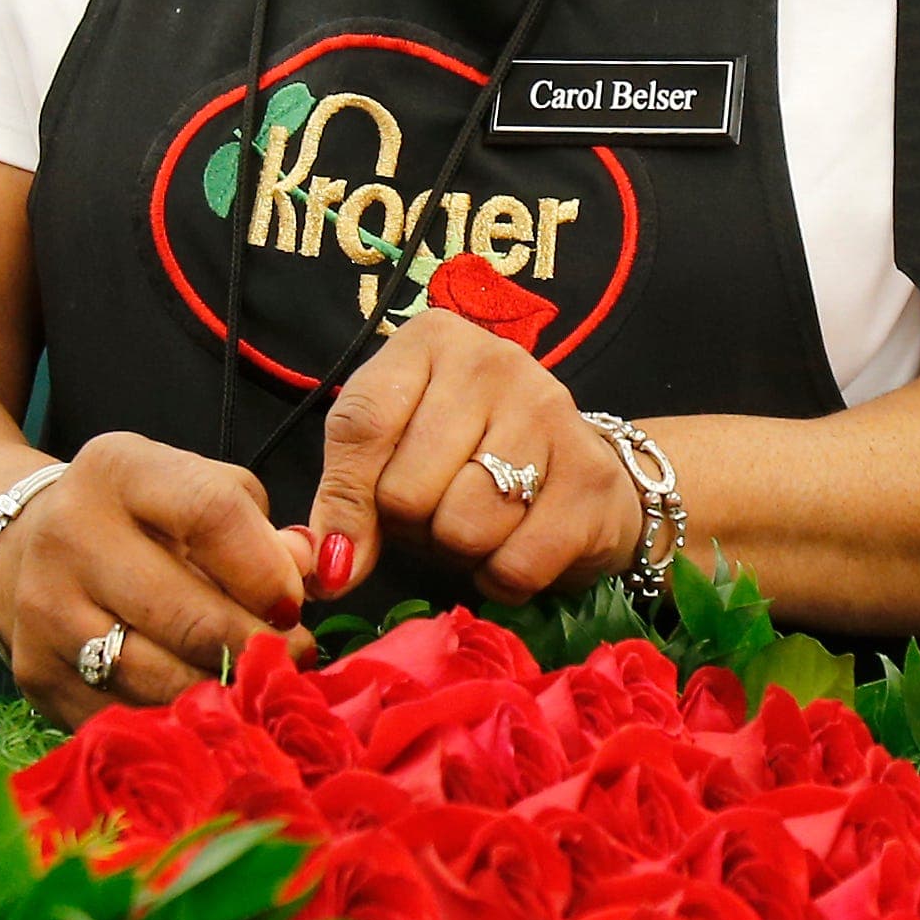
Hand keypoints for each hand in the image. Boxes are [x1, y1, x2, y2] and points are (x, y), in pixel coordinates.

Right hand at [0, 431, 314, 730]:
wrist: (30, 549)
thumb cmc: (140, 521)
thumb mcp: (195, 493)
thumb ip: (257, 529)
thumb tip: (309, 573)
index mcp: (119, 471)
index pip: (211, 514)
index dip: (268, 570)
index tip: (294, 605)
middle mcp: (71, 535)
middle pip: (188, 614)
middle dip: (256, 647)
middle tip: (291, 658)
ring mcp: (46, 611)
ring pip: (160, 678)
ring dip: (223, 691)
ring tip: (254, 685)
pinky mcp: (37, 674)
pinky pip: (129, 716)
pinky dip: (177, 721)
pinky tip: (204, 708)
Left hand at [308, 311, 643, 604]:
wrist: (577, 474)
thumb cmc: (465, 458)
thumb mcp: (391, 456)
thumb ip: (348, 500)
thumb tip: (329, 570)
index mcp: (431, 341)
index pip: (360, 427)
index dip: (345, 501)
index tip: (341, 547)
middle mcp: (493, 361)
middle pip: (406, 491)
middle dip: (413, 526)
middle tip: (441, 509)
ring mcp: (549, 412)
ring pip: (462, 530)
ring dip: (461, 553)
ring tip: (481, 521)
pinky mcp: (590, 476)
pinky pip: (516, 565)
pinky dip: (503, 579)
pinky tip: (517, 546)